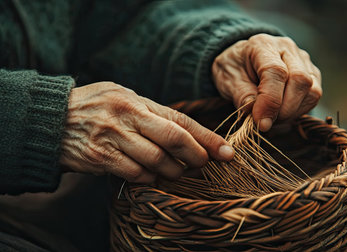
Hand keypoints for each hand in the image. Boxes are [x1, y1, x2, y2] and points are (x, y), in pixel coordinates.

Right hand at [60, 82, 233, 183]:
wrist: (50, 119)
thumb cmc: (94, 107)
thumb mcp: (123, 97)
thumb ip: (152, 112)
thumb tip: (188, 132)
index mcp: (137, 100)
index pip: (181, 120)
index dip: (207, 138)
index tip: (227, 153)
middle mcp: (127, 117)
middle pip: (174, 139)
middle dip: (195, 156)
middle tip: (203, 164)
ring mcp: (114, 138)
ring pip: (157, 161)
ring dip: (172, 171)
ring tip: (175, 170)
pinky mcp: (101, 158)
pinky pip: (136, 175)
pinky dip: (149, 179)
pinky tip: (150, 175)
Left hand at [212, 33, 321, 130]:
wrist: (241, 63)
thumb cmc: (234, 70)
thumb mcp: (227, 81)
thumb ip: (241, 96)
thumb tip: (256, 115)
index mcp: (263, 45)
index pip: (275, 71)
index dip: (270, 101)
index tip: (261, 123)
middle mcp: (287, 48)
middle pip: (299, 80)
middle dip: (283, 110)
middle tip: (265, 123)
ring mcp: (303, 61)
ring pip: (311, 90)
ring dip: (292, 113)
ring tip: (272, 119)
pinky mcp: (312, 74)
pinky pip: (313, 97)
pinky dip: (299, 111)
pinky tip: (282, 114)